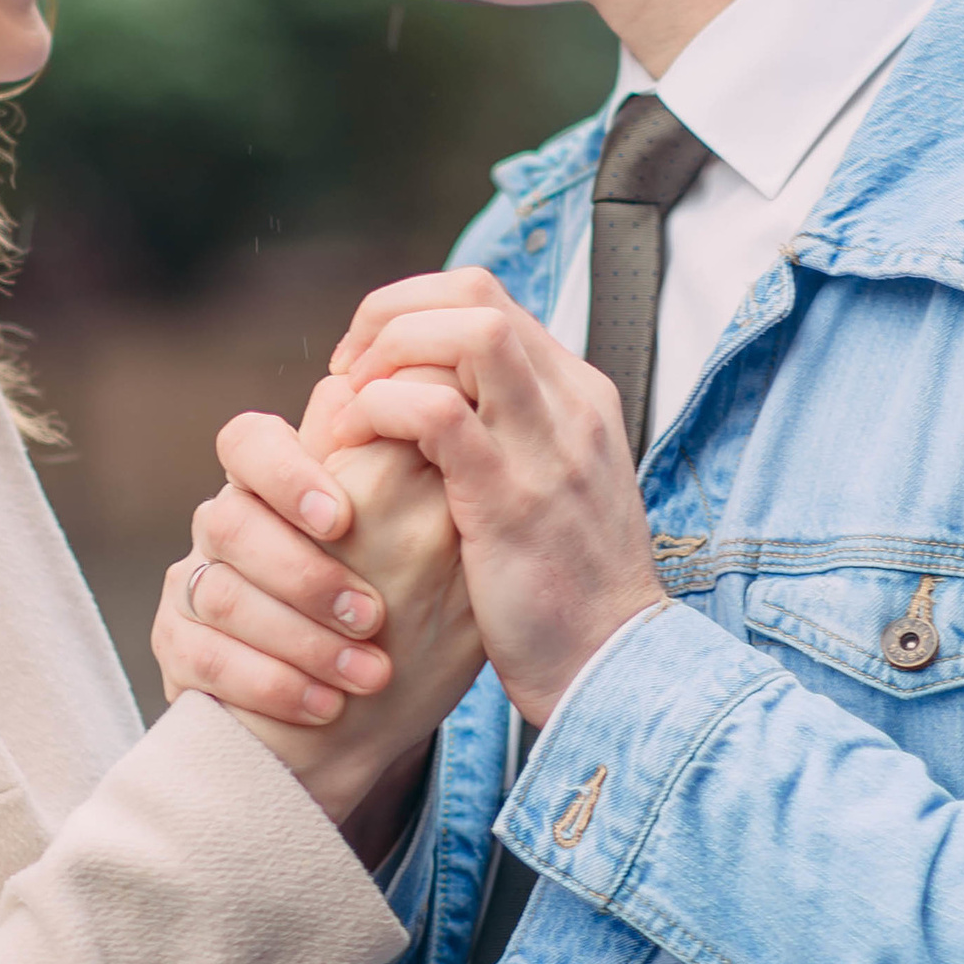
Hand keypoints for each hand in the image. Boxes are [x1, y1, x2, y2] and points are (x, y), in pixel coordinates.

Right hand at [154, 376, 394, 738]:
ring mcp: (191, 584)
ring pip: (219, 592)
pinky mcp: (174, 647)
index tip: (343, 522)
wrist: (356, 731)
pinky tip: (326, 704)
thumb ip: (418, 494)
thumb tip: (436, 416)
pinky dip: (272, 683)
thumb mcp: (424, 563)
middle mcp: (225, 525)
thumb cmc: (398, 633)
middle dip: (305, 575)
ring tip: (369, 674)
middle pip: (231, 518)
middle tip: (372, 617)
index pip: (250, 441)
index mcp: (279, 487)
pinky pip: (204, 657)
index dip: (287, 471)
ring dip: (301, 638)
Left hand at [319, 270, 666, 728]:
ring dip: (389, 354)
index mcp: (578, 397)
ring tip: (351, 409)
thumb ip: (511, 437)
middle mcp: (571, 405)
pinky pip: (436, 412)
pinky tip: (356, 446)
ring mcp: (547, 447)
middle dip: (392, 316)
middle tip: (348, 374)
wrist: (616, 669)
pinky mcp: (510, 498)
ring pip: (467, 331)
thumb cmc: (566, 592)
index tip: (368, 366)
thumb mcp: (552, 491)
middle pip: (475, 294)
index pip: (488, 301)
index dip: (412, 314)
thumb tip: (437, 400)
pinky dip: (383, 409)